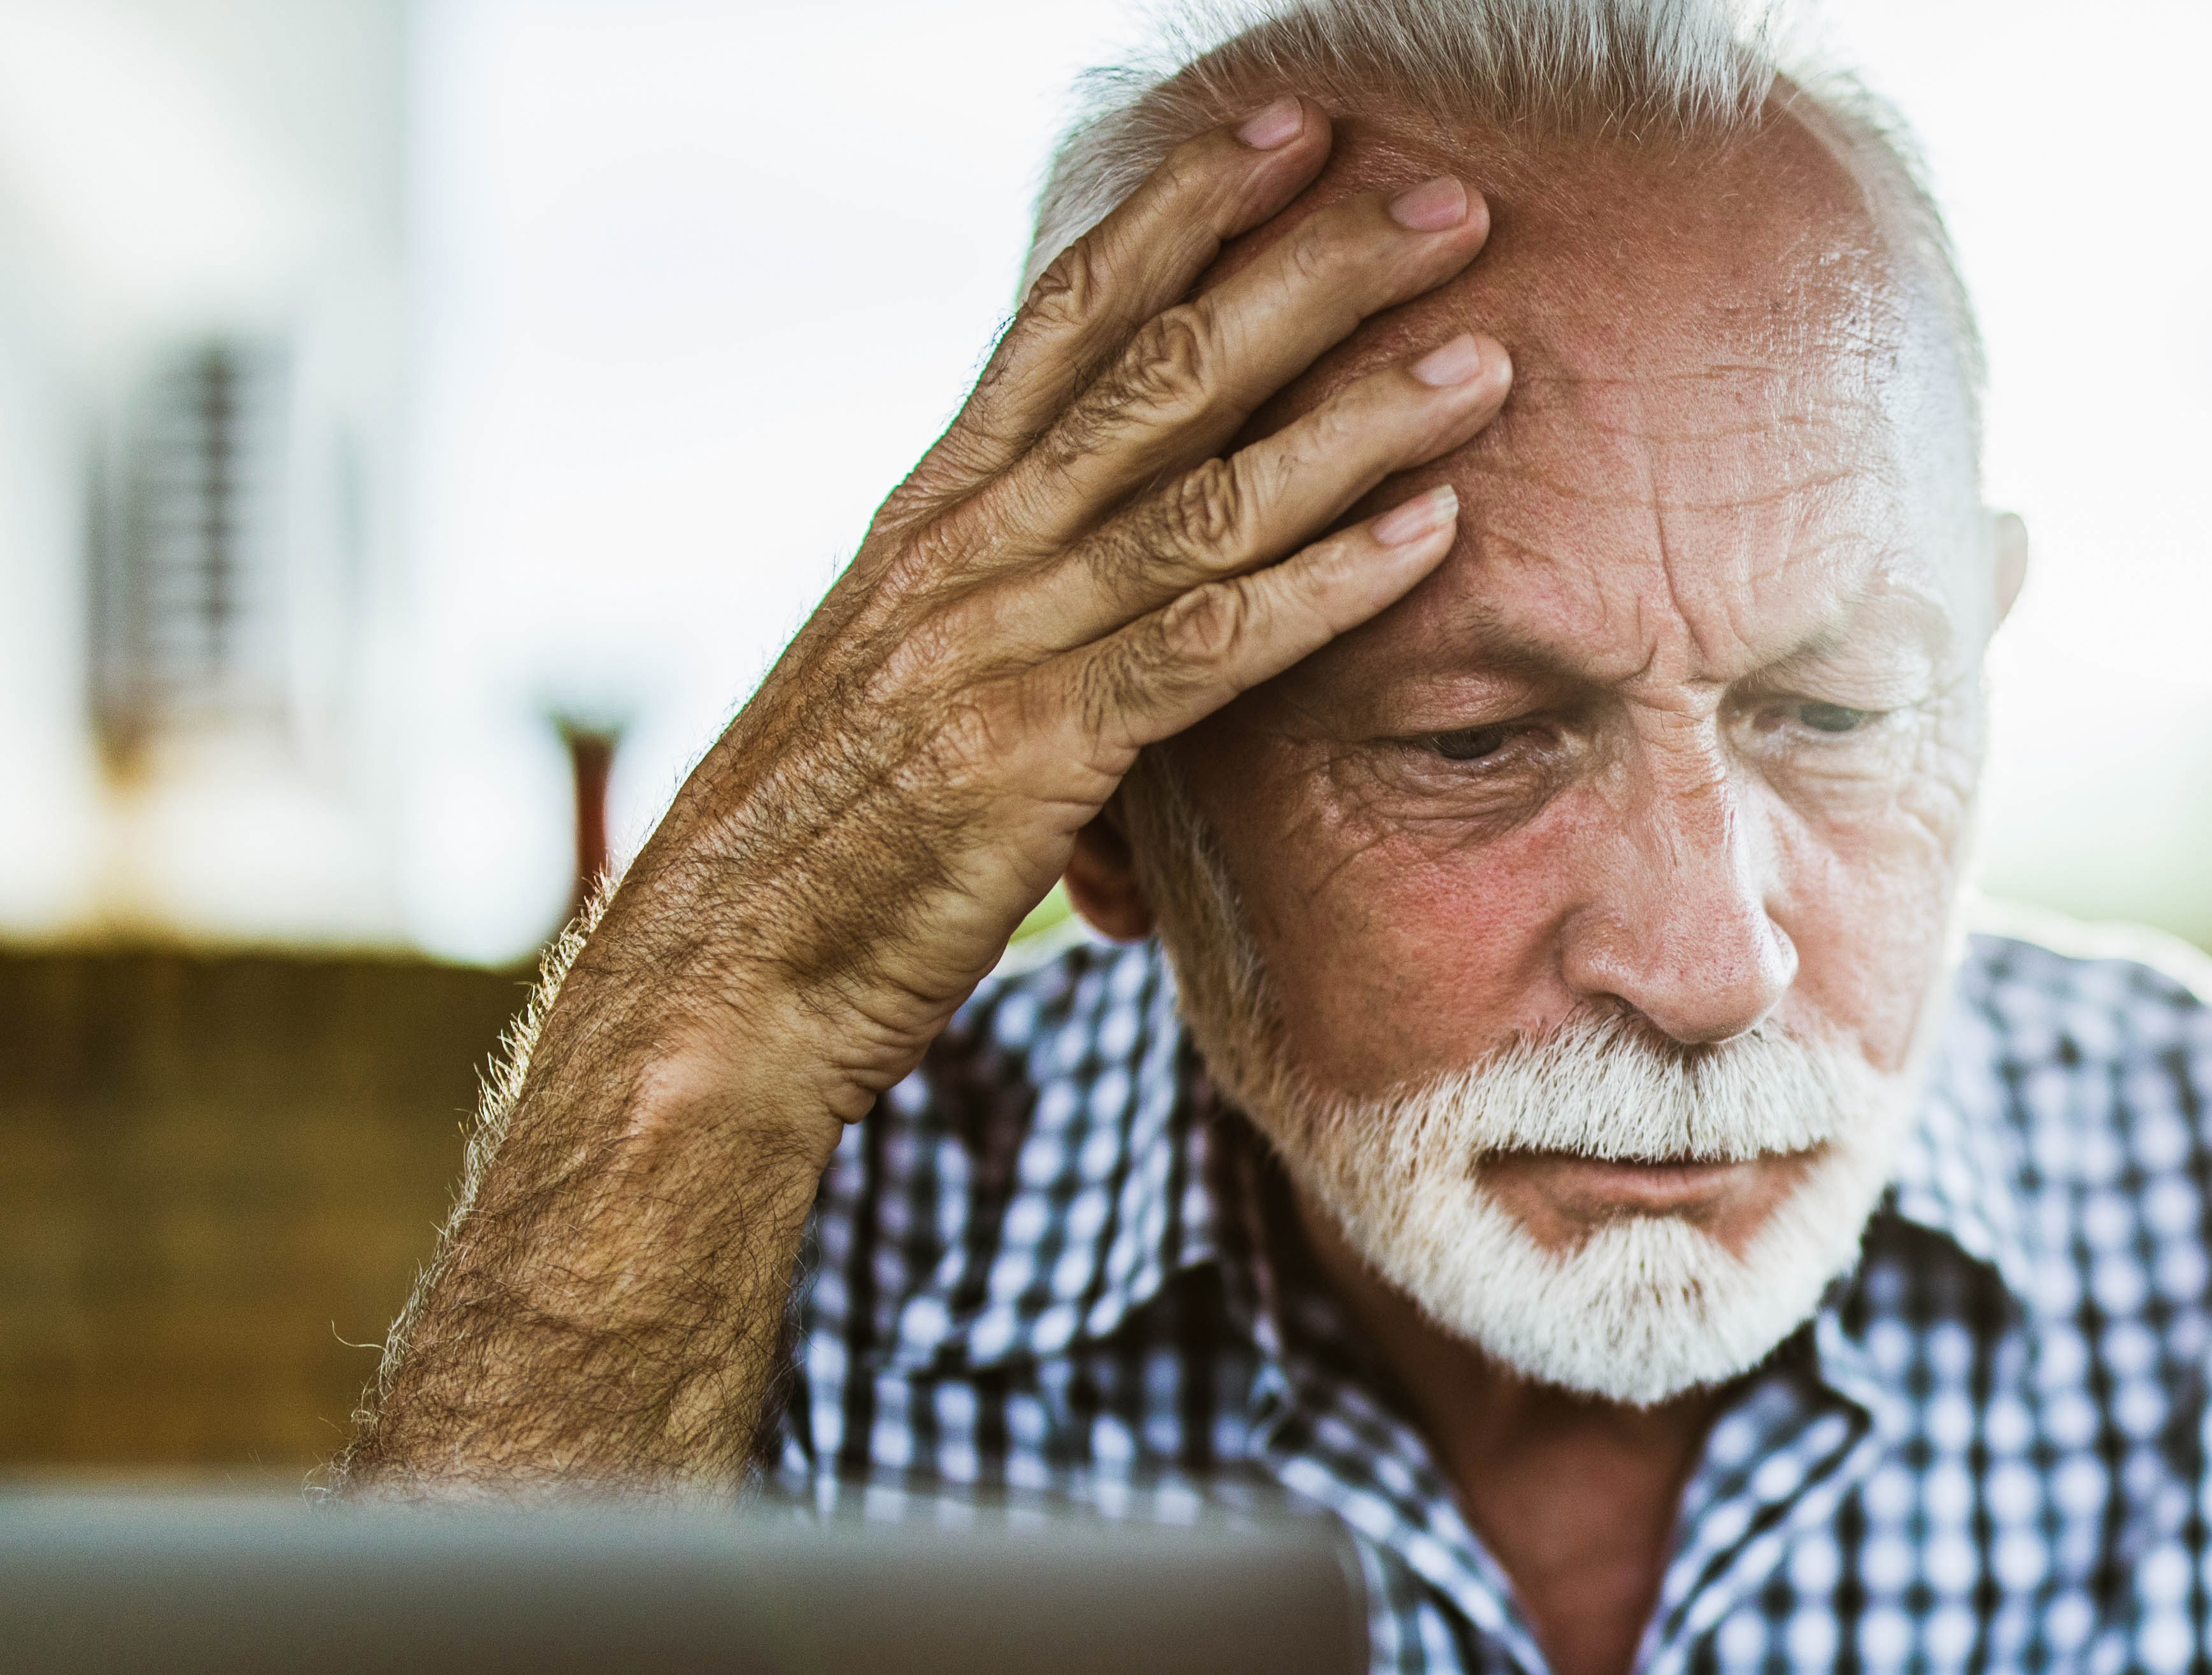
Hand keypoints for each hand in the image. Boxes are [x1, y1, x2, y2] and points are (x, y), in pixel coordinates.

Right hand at [343, 98, 1509, 1486]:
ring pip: (1204, 491)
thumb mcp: (906, 690)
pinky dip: (1326, 587)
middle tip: (1446, 200)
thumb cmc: (819, 854)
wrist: (709, 989)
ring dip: (1356, 419)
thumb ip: (1002, 615)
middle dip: (1309, 272)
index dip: (1183, 213)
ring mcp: (995, 644)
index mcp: (933, 516)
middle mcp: (962, 547)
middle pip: (1159, 366)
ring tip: (1485, 360)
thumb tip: (1095, 575)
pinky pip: (1206, 649)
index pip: (1069, 315)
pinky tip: (1430, 537)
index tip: (1289, 131)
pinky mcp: (1034, 756)